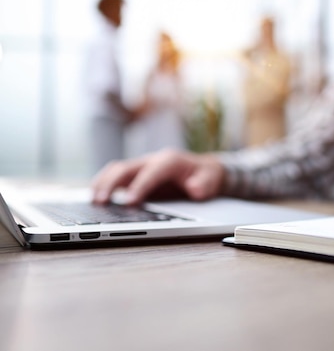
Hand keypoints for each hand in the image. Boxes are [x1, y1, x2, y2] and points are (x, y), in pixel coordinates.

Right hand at [92, 149, 224, 204]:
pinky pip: (114, 176)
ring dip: (102, 183)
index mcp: (170, 160)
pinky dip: (102, 185)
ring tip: (93, 201)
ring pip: (116, 170)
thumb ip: (203, 184)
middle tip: (101, 202)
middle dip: (112, 183)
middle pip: (126, 167)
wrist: (204, 169)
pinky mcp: (135, 175)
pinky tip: (94, 198)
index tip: (130, 202)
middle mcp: (152, 160)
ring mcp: (141, 166)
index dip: (140, 186)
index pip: (152, 172)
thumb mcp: (211, 180)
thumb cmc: (206, 176)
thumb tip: (195, 189)